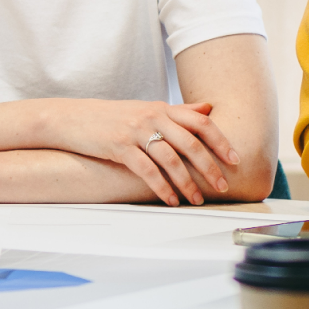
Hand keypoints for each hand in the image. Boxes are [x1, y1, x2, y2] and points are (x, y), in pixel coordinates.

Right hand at [34, 99, 241, 205]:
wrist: (73, 118)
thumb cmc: (112, 117)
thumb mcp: (146, 109)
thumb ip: (178, 112)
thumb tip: (208, 109)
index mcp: (162, 108)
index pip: (200, 122)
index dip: (221, 141)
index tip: (235, 160)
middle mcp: (152, 117)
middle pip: (191, 143)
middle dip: (210, 168)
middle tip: (222, 186)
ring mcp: (136, 131)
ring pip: (171, 159)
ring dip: (187, 183)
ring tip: (196, 199)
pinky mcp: (120, 147)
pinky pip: (147, 170)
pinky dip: (162, 187)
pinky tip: (170, 200)